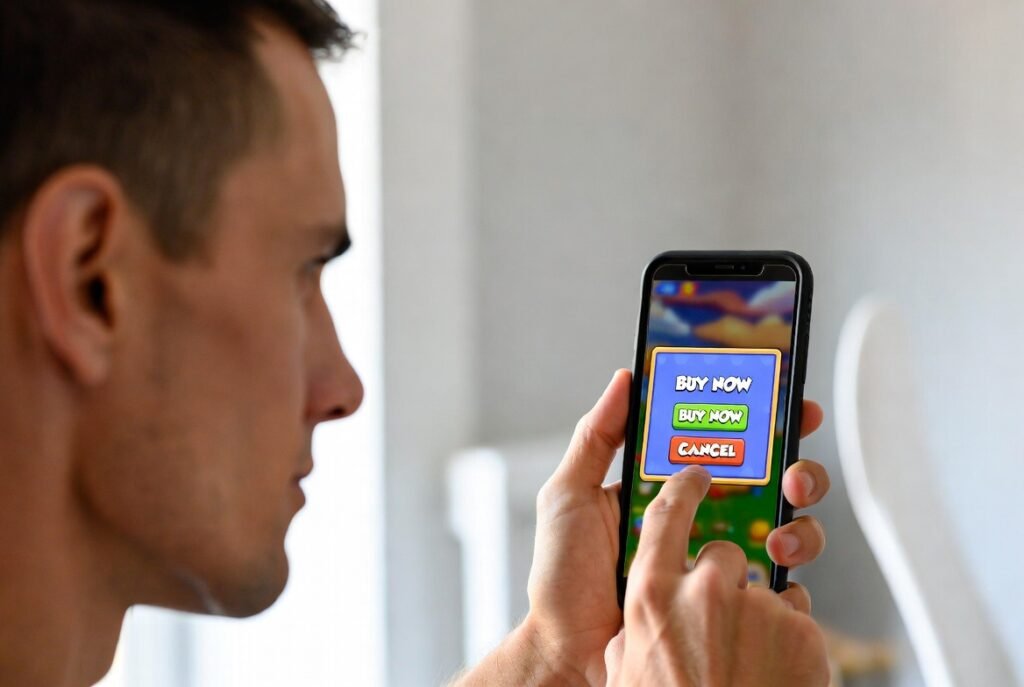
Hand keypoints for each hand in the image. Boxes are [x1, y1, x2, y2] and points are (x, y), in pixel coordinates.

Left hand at [473, 370, 828, 685]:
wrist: (569, 653)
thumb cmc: (563, 578)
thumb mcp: (570, 496)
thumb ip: (596, 438)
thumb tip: (627, 378)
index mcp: (668, 490)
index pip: (724, 445)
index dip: (762, 421)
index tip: (788, 400)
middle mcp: (702, 521)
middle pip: (769, 483)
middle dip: (797, 468)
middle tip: (792, 473)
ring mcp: (720, 564)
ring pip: (787, 531)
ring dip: (800, 524)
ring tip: (781, 535)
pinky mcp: (730, 606)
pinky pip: (779, 589)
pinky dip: (794, 578)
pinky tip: (782, 572)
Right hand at [608, 467, 829, 685]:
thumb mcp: (626, 673)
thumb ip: (631, 637)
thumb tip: (632, 630)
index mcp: (653, 596)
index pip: (667, 513)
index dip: (684, 487)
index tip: (698, 476)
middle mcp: (705, 591)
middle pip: (725, 555)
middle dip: (728, 582)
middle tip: (721, 622)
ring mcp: (758, 610)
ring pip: (767, 592)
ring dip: (761, 620)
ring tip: (748, 663)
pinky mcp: (803, 633)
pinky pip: (799, 621)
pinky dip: (791, 643)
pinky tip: (773, 674)